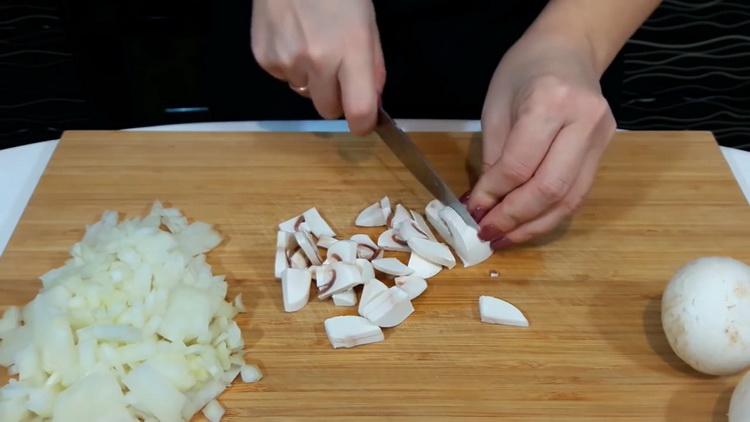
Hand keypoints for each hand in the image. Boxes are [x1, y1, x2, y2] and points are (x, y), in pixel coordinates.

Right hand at [251, 0, 384, 134]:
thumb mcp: (367, 25)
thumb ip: (372, 68)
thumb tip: (372, 104)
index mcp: (350, 50)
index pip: (358, 111)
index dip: (363, 124)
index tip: (363, 124)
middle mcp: (317, 61)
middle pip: (328, 110)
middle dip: (335, 98)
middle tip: (336, 71)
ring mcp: (287, 61)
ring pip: (304, 93)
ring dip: (310, 78)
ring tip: (311, 43)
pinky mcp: (265, 58)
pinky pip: (283, 78)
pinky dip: (290, 65)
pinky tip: (292, 37)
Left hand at [465, 34, 616, 248]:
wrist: (569, 48)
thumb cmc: (524, 70)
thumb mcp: (496, 105)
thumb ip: (493, 156)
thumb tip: (484, 203)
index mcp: (550, 102)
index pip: (519, 165)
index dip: (494, 195)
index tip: (474, 210)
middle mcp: (583, 121)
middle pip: (549, 189)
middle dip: (514, 219)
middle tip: (488, 234)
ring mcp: (601, 138)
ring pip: (569, 199)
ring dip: (534, 226)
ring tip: (506, 239)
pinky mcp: (605, 151)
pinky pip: (578, 193)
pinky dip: (551, 215)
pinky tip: (528, 224)